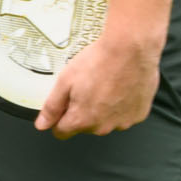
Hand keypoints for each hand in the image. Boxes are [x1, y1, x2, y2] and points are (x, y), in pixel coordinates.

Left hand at [34, 32, 159, 137]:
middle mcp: (103, 127)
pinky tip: (120, 87)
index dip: (59, 118)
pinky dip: (121, 105)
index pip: (62, 131)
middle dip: (82, 110)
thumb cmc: (99, 61)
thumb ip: (52, 107)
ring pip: (106, 121)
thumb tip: (42, 124)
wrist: (131, 49)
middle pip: (85, 126)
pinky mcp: (139, 114)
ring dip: (103, 108)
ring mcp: (123, 122)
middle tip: (86, 86)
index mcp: (82, 120)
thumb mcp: (65, 80)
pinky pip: (124, 114)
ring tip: (105, 84)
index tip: (64, 104)